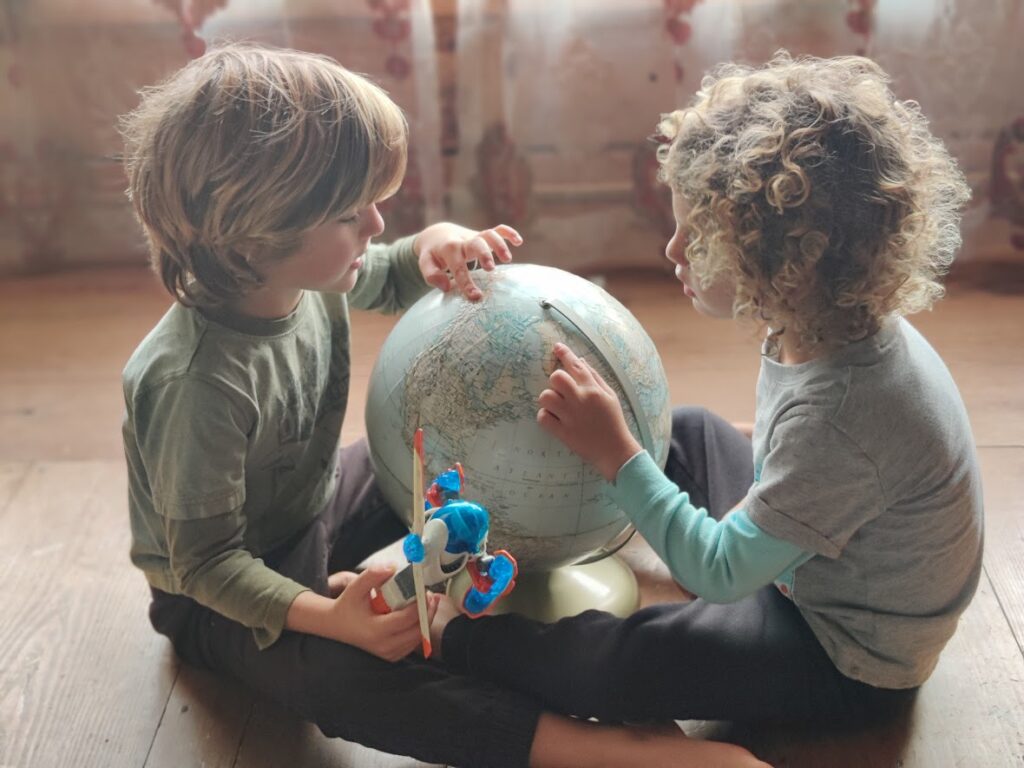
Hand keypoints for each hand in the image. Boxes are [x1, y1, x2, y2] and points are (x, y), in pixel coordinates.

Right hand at [289, 566, 439, 661]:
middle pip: (418, 631)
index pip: (407, 619)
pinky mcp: (393, 655)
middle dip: (428, 612)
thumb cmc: (348, 605)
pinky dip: (420, 628)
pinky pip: (414, 642)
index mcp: (376, 631)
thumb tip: (392, 567)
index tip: (425, 590)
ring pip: (419, 638)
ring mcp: (390, 654)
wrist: (338, 625)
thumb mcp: (355, 587)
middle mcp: (384, 646)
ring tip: (427, 601)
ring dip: (426, 619)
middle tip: (430, 594)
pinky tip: (419, 613)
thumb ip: (372, 575)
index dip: (420, 605)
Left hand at [413, 222, 522, 300]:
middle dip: (484, 254)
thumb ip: (431, 275)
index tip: (476, 297)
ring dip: (499, 244)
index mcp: (449, 249)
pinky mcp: (483, 235)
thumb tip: (446, 286)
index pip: (458, 266)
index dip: (467, 282)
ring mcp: (475, 237)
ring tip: (507, 260)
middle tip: (490, 269)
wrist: (438, 235)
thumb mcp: (425, 264)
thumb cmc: (433, 255)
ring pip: (489, 234)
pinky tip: (519, 242)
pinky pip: (498, 229)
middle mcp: (463, 241)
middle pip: (476, 243)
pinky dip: (509, 233)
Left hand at [537, 343, 642, 482]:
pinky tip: (554, 420)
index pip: (575, 365)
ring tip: (558, 407)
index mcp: (593, 390)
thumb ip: (594, 377)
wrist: (615, 451)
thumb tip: (579, 360)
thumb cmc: (613, 422)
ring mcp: (570, 417)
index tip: (557, 347)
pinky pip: (543, 417)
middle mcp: (581, 400)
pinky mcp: (563, 432)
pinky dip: (545, 417)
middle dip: (555, 382)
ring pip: (545, 397)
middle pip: (556, 378)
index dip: (564, 353)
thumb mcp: (610, 396)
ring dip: (549, 400)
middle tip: (561, 391)